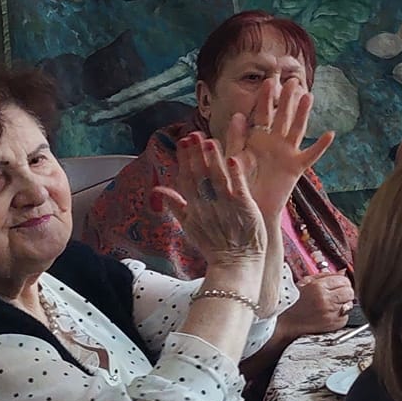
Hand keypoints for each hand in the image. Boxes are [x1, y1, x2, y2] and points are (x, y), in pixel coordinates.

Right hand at [153, 132, 265, 271]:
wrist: (236, 266)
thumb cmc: (215, 247)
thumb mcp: (189, 226)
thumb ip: (175, 206)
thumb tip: (157, 190)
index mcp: (195, 208)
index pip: (187, 178)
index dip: (185, 159)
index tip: (183, 141)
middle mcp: (208, 205)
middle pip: (200, 175)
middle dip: (196, 154)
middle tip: (193, 134)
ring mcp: (226, 206)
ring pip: (217, 178)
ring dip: (213, 159)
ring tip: (210, 140)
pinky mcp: (244, 209)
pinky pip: (239, 188)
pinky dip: (235, 175)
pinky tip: (232, 159)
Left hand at [219, 78, 334, 207]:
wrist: (250, 207)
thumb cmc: (240, 183)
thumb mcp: (234, 158)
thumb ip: (235, 138)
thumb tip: (238, 115)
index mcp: (257, 139)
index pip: (263, 114)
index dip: (266, 98)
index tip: (269, 80)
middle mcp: (274, 143)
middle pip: (283, 117)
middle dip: (288, 99)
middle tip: (293, 80)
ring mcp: (287, 153)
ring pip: (297, 129)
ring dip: (303, 114)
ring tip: (309, 96)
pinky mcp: (296, 168)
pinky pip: (311, 155)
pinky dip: (320, 146)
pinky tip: (329, 134)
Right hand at [283, 272, 353, 335]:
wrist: (287, 323)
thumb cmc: (294, 303)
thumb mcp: (305, 283)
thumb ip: (325, 275)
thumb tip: (342, 272)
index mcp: (318, 287)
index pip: (344, 280)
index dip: (343, 282)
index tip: (340, 285)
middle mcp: (325, 299)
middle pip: (350, 292)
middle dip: (345, 292)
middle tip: (337, 295)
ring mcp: (330, 313)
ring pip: (350, 304)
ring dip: (343, 303)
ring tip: (332, 304)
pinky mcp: (333, 324)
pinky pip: (346, 316)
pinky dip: (341, 315)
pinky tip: (330, 313)